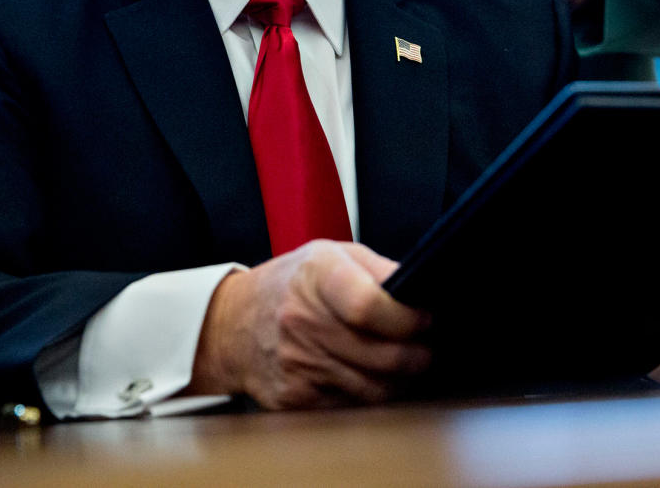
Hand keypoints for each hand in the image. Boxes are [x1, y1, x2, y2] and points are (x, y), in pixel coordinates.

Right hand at [189, 241, 432, 408]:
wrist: (232, 323)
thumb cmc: (290, 284)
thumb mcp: (329, 255)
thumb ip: (377, 268)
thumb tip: (419, 288)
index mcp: (317, 276)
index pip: (370, 306)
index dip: (408, 318)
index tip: (426, 318)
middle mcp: (303, 321)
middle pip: (383, 355)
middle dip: (418, 355)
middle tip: (427, 346)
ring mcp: (298, 363)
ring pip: (375, 388)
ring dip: (401, 380)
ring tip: (406, 362)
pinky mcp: (296, 397)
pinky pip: (353, 405)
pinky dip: (371, 394)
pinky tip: (372, 376)